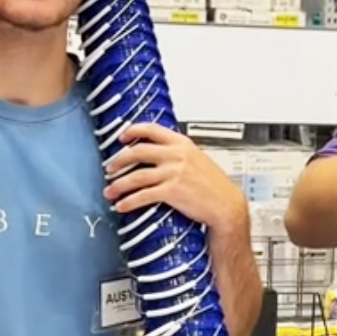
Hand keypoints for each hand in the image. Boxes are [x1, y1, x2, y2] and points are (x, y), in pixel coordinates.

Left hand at [104, 123, 248, 233]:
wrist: (227, 205)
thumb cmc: (215, 186)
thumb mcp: (198, 160)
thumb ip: (179, 154)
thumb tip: (159, 155)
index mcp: (182, 144)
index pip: (152, 130)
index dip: (132, 131)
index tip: (121, 137)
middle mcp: (176, 155)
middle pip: (137, 152)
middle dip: (118, 161)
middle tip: (110, 168)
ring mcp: (173, 173)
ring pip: (136, 176)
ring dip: (118, 185)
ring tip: (110, 191)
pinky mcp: (172, 191)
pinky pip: (143, 195)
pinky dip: (129, 201)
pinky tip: (122, 206)